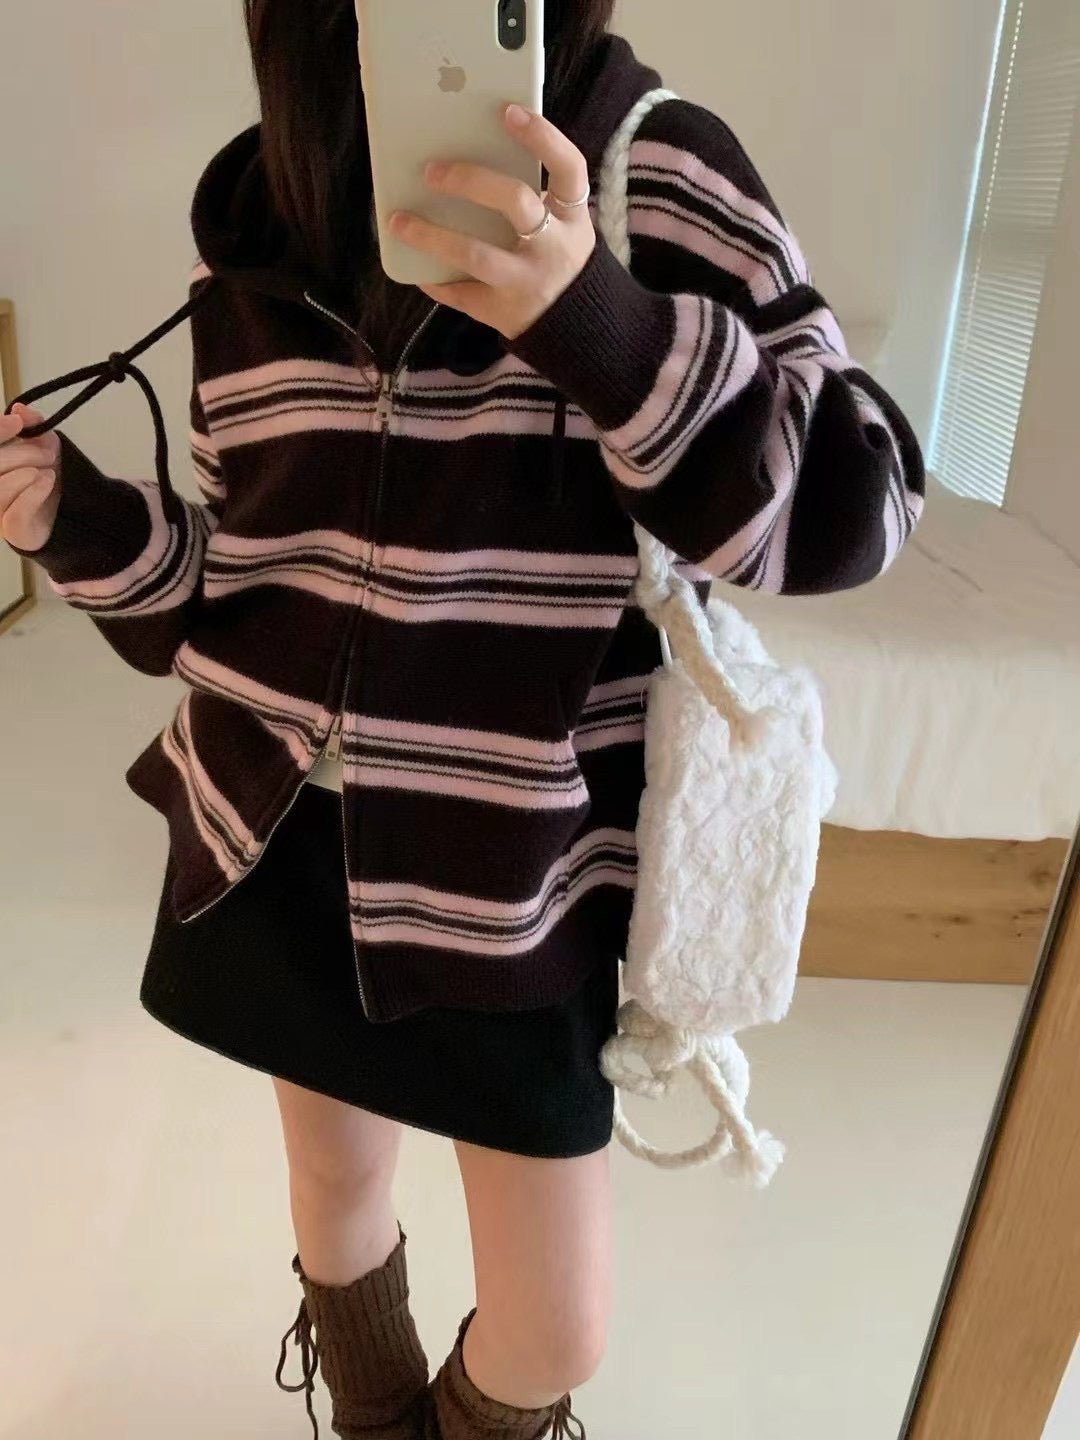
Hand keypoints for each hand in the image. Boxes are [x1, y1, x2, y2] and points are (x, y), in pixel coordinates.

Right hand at [0, 404, 61, 551]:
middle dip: (21, 454)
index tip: (17, 424)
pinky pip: (15, 512)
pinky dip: (33, 492)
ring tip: (48, 471)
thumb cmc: (45, 479)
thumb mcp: (45, 446)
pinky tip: (47, 481)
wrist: (65, 517)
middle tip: (48, 454)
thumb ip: (34, 426)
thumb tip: (19, 409)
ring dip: (26, 473)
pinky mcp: (11, 529)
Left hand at [390, 104, 594, 340]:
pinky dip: (434, 279)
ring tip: (398, 220)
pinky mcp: (504, 312)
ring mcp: (527, 283)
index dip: (541, 136)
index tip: (507, 111)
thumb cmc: (558, 259)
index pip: (568, 167)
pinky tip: (414, 266)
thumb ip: (531, 195)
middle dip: (470, 180)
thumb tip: (468, 153)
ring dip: (432, 236)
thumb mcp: (563, 225)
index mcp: (573, 218)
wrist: (578, 330)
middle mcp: (554, 248)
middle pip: (516, 202)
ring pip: (477, 255)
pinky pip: (461, 293)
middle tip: (429, 170)